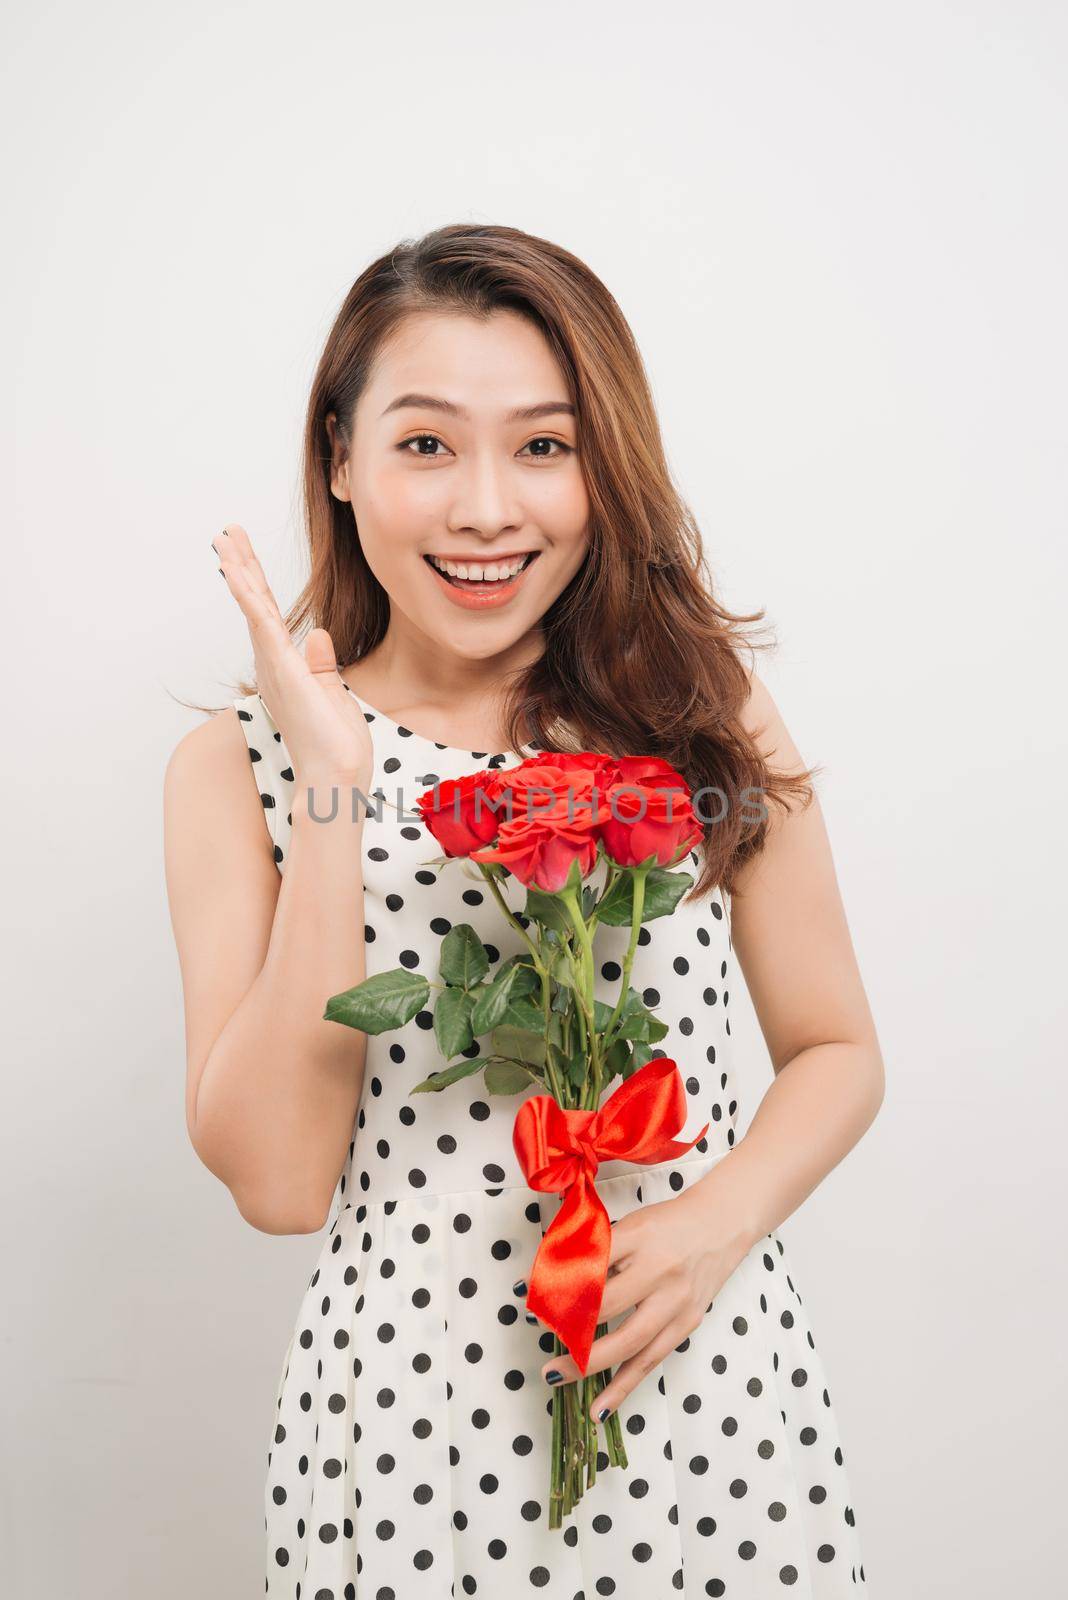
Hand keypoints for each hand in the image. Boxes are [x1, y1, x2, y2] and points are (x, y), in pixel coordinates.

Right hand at [213, 523, 371, 783]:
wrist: (337, 779)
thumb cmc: (335, 748)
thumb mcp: (333, 696)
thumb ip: (321, 666)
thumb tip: (317, 634)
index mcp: (285, 670)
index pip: (270, 617)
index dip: (258, 584)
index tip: (245, 556)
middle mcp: (273, 666)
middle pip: (256, 606)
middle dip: (242, 567)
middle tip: (227, 534)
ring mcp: (275, 667)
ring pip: (254, 609)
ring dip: (239, 572)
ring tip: (224, 541)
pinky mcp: (284, 670)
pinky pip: (262, 625)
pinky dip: (249, 596)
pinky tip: (237, 572)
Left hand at [536, 1184, 754, 1421]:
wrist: (720, 1227)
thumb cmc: (666, 1224)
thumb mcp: (629, 1225)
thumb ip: (597, 1251)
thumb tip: (552, 1280)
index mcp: (639, 1237)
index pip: (590, 1263)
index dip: (558, 1281)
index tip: (528, 1294)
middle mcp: (659, 1271)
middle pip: (607, 1306)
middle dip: (567, 1323)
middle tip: (538, 1331)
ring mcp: (675, 1302)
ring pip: (628, 1343)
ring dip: (588, 1365)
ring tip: (555, 1376)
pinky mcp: (685, 1325)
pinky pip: (650, 1362)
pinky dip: (623, 1388)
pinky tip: (600, 1409)